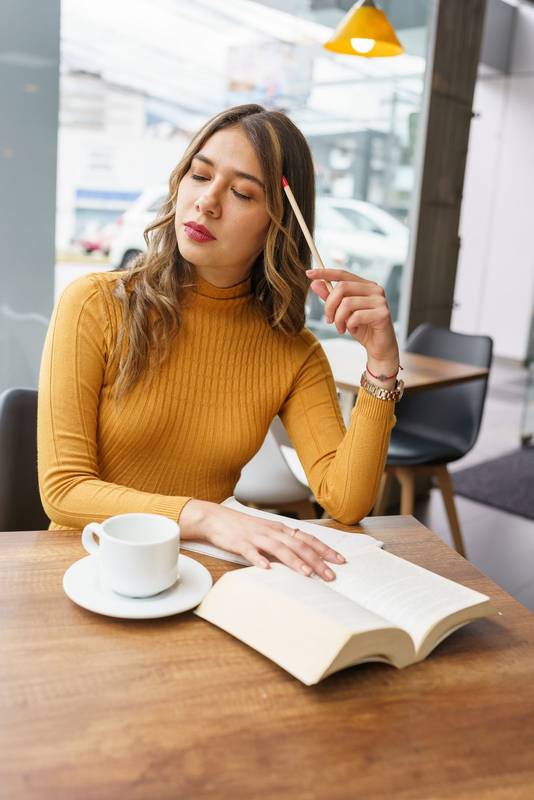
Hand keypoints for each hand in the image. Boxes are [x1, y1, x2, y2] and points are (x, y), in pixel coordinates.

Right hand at [179, 499, 344, 580]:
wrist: (216, 519)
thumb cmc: (244, 528)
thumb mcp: (268, 533)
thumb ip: (285, 543)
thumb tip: (305, 557)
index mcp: (281, 529)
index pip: (308, 539)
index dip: (325, 549)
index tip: (340, 561)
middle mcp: (273, 531)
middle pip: (299, 545)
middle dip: (317, 560)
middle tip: (330, 575)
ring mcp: (257, 537)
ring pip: (279, 548)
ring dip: (295, 561)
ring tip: (307, 573)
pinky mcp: (240, 543)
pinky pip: (251, 552)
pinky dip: (259, 560)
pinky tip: (266, 569)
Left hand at [306, 268, 399, 370]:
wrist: (378, 348)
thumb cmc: (362, 328)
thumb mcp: (342, 313)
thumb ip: (330, 298)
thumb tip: (314, 284)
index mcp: (365, 286)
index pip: (343, 274)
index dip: (325, 272)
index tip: (309, 273)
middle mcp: (375, 289)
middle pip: (342, 287)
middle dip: (329, 305)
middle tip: (328, 320)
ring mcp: (380, 300)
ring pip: (347, 303)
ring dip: (338, 319)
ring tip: (341, 328)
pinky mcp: (383, 313)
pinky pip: (356, 316)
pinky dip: (349, 325)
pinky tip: (353, 329)